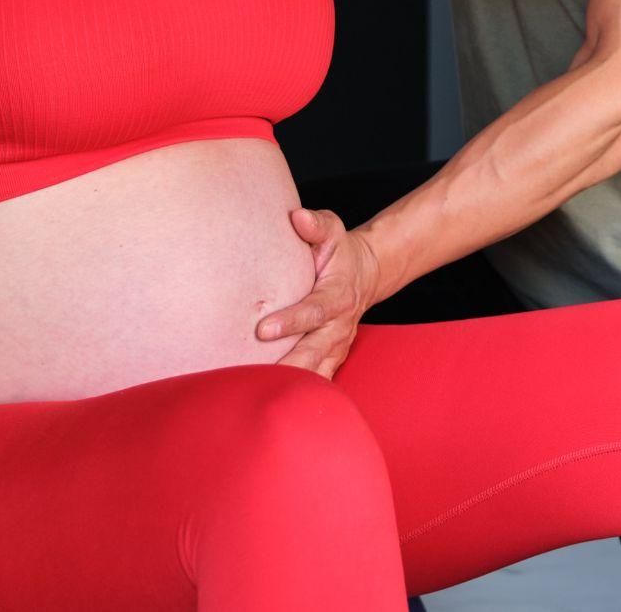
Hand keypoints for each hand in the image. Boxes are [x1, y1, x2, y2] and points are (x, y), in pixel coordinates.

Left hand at [254, 207, 381, 379]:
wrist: (365, 274)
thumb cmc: (340, 253)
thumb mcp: (332, 231)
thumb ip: (315, 225)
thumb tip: (298, 218)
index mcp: (337, 295)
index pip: (314, 311)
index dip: (290, 322)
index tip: (263, 330)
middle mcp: (339, 326)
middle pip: (314, 352)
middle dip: (286, 365)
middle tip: (254, 375)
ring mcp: (337, 345)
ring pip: (316, 372)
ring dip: (291, 385)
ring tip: (257, 396)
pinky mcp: (333, 358)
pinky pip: (318, 380)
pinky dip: (299, 394)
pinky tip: (273, 402)